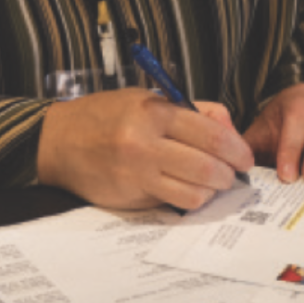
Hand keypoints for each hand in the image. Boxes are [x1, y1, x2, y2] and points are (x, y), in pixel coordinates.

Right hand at [37, 88, 252, 210]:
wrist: (59, 142)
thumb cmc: (105, 116)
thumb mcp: (146, 99)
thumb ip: (191, 109)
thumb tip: (229, 126)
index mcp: (152, 112)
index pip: (210, 134)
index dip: (236, 148)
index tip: (245, 156)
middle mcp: (144, 143)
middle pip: (207, 166)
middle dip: (229, 173)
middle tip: (233, 172)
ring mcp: (137, 174)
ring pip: (194, 192)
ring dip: (212, 189)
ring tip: (211, 181)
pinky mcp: (131, 197)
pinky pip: (173, 203)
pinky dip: (189, 198)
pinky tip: (187, 189)